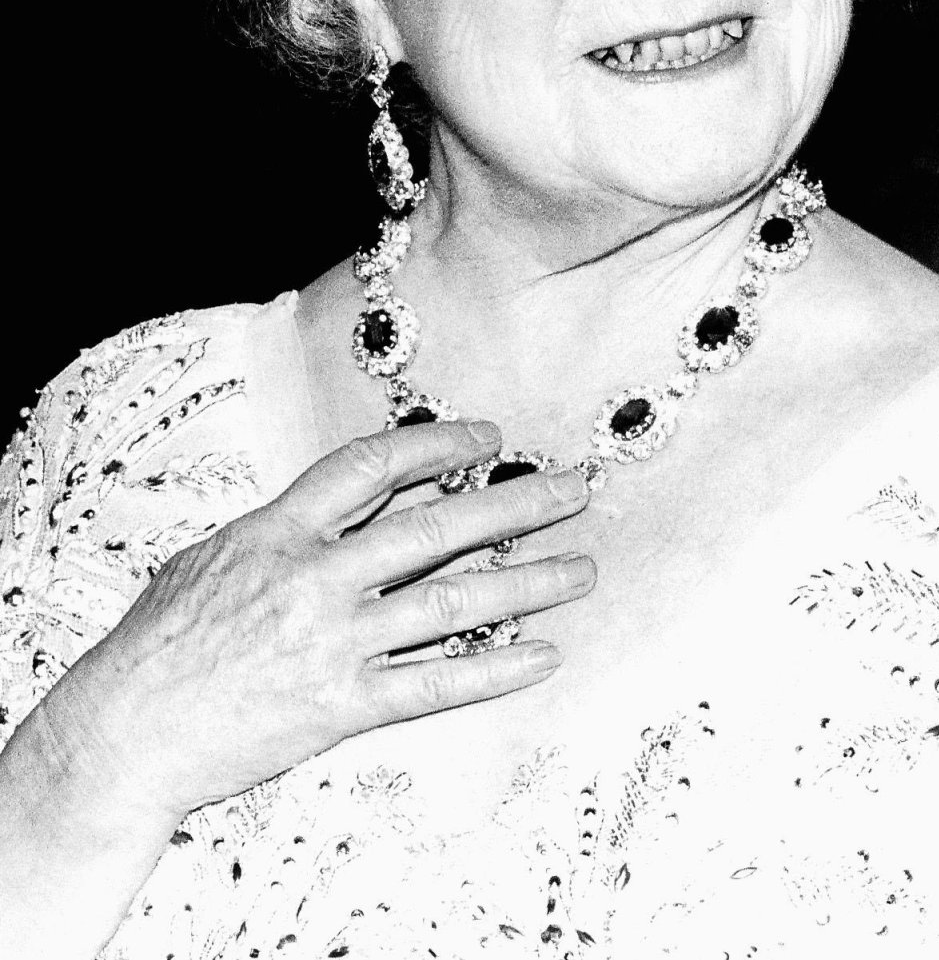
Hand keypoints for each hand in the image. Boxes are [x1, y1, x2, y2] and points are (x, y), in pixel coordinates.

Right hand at [35, 420, 593, 825]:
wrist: (129, 729)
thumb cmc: (165, 638)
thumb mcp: (222, 553)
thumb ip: (296, 522)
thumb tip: (370, 494)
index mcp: (282, 529)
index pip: (373, 465)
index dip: (439, 444)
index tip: (489, 437)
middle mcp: (317, 578)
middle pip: (438, 527)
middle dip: (516, 503)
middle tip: (574, 490)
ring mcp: (334, 643)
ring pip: (453, 602)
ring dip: (528, 583)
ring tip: (581, 570)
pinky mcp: (343, 706)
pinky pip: (435, 683)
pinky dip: (494, 669)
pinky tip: (541, 655)